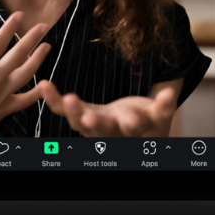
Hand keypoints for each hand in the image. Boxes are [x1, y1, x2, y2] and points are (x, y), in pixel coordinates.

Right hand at [0, 11, 51, 137]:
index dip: (9, 29)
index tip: (19, 15)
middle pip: (16, 57)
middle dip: (31, 39)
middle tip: (43, 25)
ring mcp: (0, 97)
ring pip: (25, 75)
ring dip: (38, 60)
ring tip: (48, 46)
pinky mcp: (3, 110)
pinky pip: (25, 100)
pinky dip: (37, 92)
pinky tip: (46, 85)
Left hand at [39, 81, 176, 136]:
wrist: (128, 124)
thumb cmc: (144, 116)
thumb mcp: (157, 113)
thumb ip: (164, 105)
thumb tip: (170, 94)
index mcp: (131, 127)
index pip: (132, 127)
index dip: (132, 122)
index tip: (132, 118)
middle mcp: (109, 129)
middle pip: (101, 129)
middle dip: (95, 123)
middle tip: (89, 119)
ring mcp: (91, 124)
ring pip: (78, 121)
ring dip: (70, 110)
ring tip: (67, 98)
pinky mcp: (79, 114)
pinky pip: (62, 109)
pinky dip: (52, 99)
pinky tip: (44, 85)